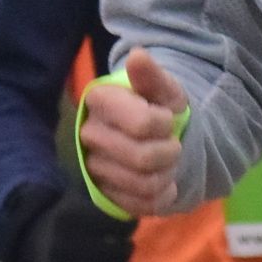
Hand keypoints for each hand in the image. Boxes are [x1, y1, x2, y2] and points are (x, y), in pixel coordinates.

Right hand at [17, 192, 136, 261]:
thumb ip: (103, 193)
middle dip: (126, 247)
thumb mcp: (77, 197)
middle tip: (121, 245)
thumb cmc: (67, 219)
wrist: (34, 249)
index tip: (127, 226)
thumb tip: (136, 196)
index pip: (118, 226)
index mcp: (67, 219)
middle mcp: (63, 248)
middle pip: (121, 251)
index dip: (128, 226)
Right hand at [79, 49, 189, 216]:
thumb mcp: (163, 88)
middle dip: (169, 152)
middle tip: (172, 144)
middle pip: (142, 159)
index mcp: (100, 100)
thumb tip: (137, 55)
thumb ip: (151, 75)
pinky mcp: (105, 193)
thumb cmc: (158, 106)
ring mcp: (94, 167)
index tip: (167, 118)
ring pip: (144, 185)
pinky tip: (161, 181)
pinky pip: (142, 205)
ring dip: (167, 174)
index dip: (164, 124)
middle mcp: (89, 134)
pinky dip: (162, 195)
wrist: (155, 136)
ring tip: (167, 162)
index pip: (141, 124)